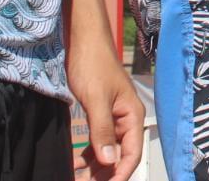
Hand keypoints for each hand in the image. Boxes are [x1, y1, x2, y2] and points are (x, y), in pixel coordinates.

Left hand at [67, 44, 143, 180]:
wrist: (83, 41)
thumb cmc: (93, 65)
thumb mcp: (96, 100)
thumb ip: (103, 131)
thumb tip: (110, 161)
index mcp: (132, 115)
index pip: (132, 153)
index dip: (120, 174)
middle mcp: (126, 118)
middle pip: (121, 155)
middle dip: (106, 174)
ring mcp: (114, 117)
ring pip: (109, 150)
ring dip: (96, 167)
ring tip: (78, 179)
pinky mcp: (101, 114)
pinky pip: (98, 141)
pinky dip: (88, 155)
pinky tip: (76, 163)